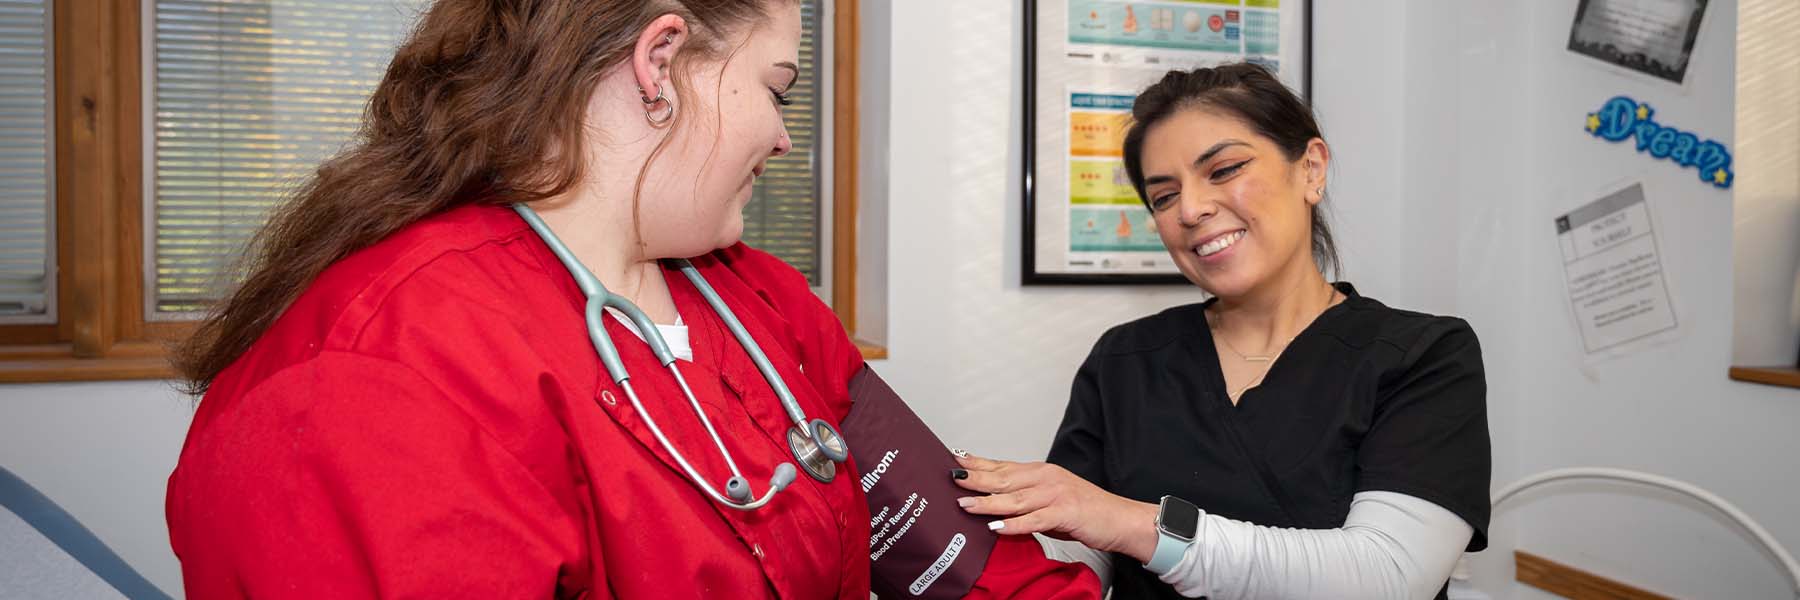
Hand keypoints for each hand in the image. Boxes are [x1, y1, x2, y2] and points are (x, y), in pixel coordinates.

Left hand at [950, 454, 1160, 562]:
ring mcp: (1056, 494)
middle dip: (975, 478)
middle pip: (1004, 478)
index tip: (955, 458)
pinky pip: (1035, 520)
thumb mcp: (1050, 501)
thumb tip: (995, 507)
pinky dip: (1014, 524)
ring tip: (965, 503)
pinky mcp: (1065, 513)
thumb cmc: (1085, 512)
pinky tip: (997, 526)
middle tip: (952, 477)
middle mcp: (1047, 478)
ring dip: (988, 502)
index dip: (978, 463)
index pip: (1003, 465)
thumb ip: (1025, 502)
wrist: (1120, 519)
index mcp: (1041, 472)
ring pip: (1015, 499)